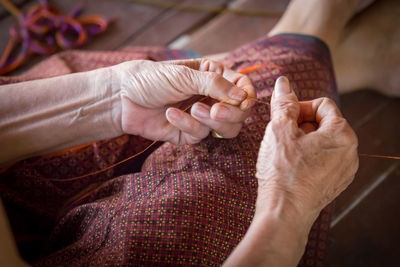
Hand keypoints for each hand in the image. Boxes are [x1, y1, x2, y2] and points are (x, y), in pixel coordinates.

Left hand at [112, 59, 255, 143]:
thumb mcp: (185, 76)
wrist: (123, 98)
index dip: (248, 96)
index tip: (244, 102)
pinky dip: (187, 124)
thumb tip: (243, 96)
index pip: (243, 88)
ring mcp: (201, 117)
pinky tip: (171, 114)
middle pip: (239, 113)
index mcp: (214, 78)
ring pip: (225, 129)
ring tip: (194, 109)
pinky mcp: (189, 133)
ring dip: (211, 121)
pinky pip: (200, 135)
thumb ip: (215, 86)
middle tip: (216, 110)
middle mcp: (211, 98)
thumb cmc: (152, 78)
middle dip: (231, 113)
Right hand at [256, 76, 358, 219]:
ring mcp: (344, 170)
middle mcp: (350, 152)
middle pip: (323, 124)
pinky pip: (322, 160)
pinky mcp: (335, 183)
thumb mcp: (279, 129)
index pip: (322, 105)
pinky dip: (306, 158)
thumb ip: (284, 102)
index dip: (299, 107)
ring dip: (301, 142)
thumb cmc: (282, 171)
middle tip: (281, 138)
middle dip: (300, 126)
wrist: (284, 213)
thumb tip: (284, 83)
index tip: (283, 120)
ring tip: (284, 155)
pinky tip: (290, 168)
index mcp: (343, 134)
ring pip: (321, 143)